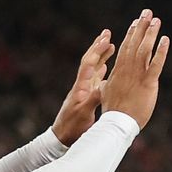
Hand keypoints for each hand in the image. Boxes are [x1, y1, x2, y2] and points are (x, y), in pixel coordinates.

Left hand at [52, 30, 114, 144]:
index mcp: (81, 88)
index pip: (89, 64)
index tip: (107, 39)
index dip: (98, 51)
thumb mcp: (84, 114)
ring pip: (94, 68)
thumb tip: (105, 84)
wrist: (61, 137)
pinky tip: (107, 66)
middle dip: (98, 47)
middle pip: (90, 61)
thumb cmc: (72, 128)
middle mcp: (82, 85)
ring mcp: (84, 90)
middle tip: (107, 33)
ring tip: (110, 44)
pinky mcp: (86, 96)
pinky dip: (102, 70)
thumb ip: (94, 99)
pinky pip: (95, 79)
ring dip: (101, 56)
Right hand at [101, 9, 169, 128]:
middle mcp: (127, 69)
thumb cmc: (113, 111)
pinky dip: (161, 51)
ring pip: (144, 50)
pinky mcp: (148, 83)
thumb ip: (108, 85)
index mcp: (118, 70)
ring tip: (156, 20)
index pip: (125, 48)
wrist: (117, 122)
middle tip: (147, 12)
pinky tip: (165, 40)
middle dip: (141, 26)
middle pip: (134, 43)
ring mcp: (137, 75)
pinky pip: (156, 64)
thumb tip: (104, 83)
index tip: (136, 22)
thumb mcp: (106, 93)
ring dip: (150, 33)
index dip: (131, 34)